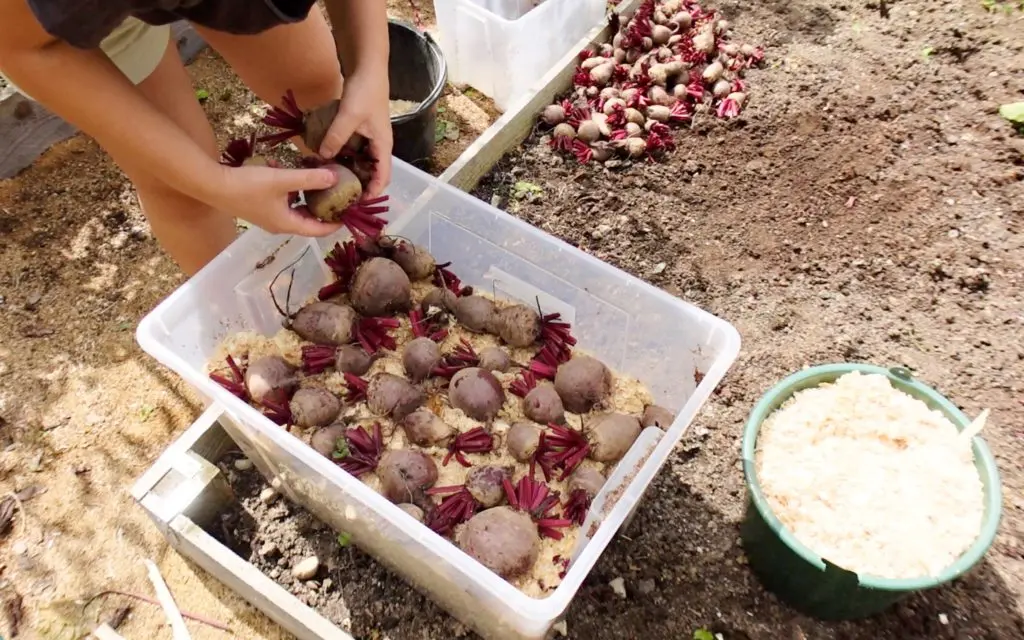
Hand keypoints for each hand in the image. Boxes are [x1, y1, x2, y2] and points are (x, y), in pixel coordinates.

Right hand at [204, 163, 344, 236]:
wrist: (213, 185)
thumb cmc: (247, 185)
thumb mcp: (282, 179)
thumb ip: (309, 179)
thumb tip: (335, 177)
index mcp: (287, 224)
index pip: (318, 230)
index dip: (335, 224)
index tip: (350, 214)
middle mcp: (279, 224)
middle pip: (309, 220)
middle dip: (324, 208)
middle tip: (339, 195)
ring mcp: (269, 216)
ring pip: (296, 209)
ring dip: (307, 197)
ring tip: (320, 183)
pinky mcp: (260, 206)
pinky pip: (284, 201)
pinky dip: (291, 191)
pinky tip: (290, 173)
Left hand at [319, 69, 392, 196]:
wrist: (368, 67)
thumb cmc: (365, 91)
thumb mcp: (348, 116)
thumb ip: (336, 137)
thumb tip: (322, 157)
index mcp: (383, 145)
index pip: (383, 177)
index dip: (373, 192)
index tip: (358, 203)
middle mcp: (379, 145)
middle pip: (372, 172)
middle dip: (360, 185)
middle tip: (341, 196)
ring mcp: (370, 138)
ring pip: (362, 162)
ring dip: (351, 172)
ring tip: (333, 181)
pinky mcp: (361, 130)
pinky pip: (354, 150)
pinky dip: (345, 157)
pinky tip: (329, 159)